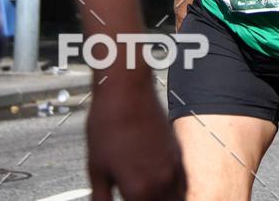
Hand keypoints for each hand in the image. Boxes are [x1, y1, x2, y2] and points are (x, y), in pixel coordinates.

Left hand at [87, 69, 185, 199]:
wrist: (126, 89)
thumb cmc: (109, 120)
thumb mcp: (96, 169)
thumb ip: (101, 199)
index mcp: (140, 190)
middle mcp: (162, 180)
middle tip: (137, 200)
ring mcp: (173, 165)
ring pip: (178, 199)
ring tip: (149, 198)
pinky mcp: (177, 151)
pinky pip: (182, 182)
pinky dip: (174, 191)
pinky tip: (159, 188)